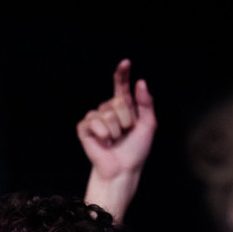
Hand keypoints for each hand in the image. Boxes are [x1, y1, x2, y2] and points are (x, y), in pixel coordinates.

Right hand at [78, 59, 156, 221]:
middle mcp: (108, 109)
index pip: (121, 86)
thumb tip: (140, 82)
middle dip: (127, 120)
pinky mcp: (85, 128)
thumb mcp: (148, 124)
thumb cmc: (136, 150)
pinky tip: (104, 142)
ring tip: (115, 140)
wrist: (122, 169)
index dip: (122, 73)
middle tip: (126, 134)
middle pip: (119, 102)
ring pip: (107, 113)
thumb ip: (146, 103)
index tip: (125, 62)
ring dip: (116, 130)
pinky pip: (94, 122)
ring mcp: (95, 118)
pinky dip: (103, 134)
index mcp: (124, 107)